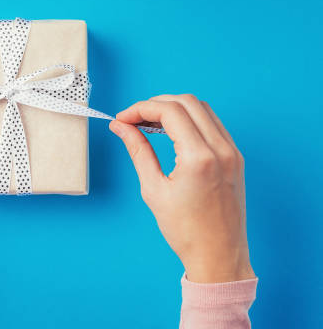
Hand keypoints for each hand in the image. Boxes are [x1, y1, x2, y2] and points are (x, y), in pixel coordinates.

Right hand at [109, 94, 254, 282]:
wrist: (218, 255)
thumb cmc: (186, 230)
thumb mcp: (154, 189)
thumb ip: (138, 151)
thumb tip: (121, 128)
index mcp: (199, 158)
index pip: (170, 111)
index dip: (141, 108)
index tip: (122, 119)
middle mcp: (221, 149)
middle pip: (187, 102)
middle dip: (155, 103)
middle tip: (133, 118)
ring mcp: (232, 151)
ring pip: (202, 108)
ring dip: (173, 108)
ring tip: (149, 123)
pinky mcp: (235, 157)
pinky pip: (212, 123)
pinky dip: (189, 119)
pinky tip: (170, 132)